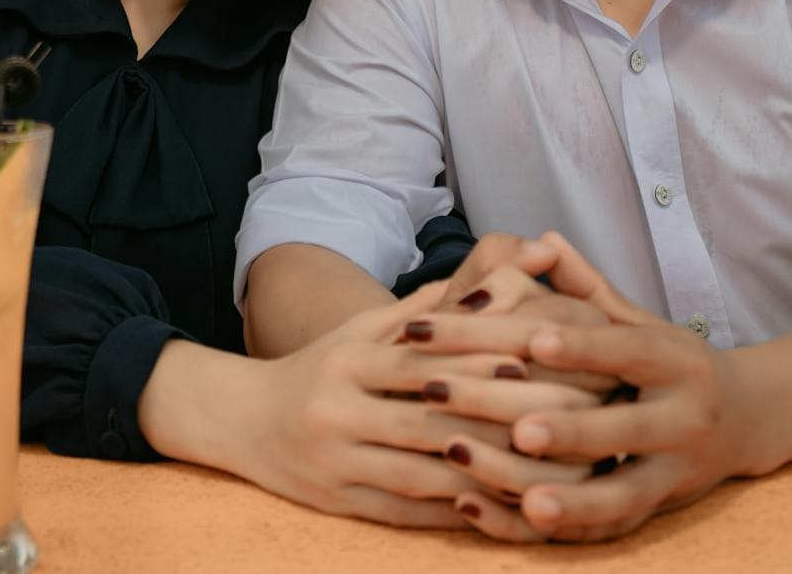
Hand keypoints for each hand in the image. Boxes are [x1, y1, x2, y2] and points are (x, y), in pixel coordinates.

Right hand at [221, 282, 587, 527]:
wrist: (241, 418)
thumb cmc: (320, 367)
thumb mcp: (362, 329)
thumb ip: (429, 307)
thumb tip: (496, 278)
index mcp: (346, 360)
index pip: (420, 363)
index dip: (475, 365)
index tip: (530, 364)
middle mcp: (336, 410)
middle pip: (425, 422)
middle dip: (489, 425)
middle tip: (550, 425)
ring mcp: (333, 461)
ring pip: (417, 474)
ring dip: (477, 477)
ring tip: (534, 473)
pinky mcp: (334, 501)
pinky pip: (400, 512)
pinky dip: (446, 512)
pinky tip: (490, 509)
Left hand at [438, 233, 769, 542]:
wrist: (749, 419)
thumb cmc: (672, 364)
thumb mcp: (641, 323)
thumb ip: (589, 288)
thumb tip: (541, 239)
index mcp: (675, 360)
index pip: (628, 349)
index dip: (583, 345)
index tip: (533, 340)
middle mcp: (684, 417)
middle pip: (629, 427)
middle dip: (574, 430)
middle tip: (519, 431)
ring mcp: (677, 470)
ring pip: (628, 493)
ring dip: (578, 501)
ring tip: (528, 503)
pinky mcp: (663, 510)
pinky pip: (616, 528)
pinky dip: (573, 529)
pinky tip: (525, 521)